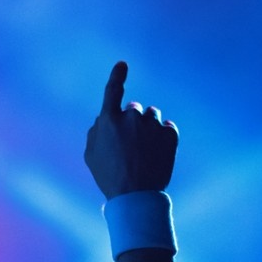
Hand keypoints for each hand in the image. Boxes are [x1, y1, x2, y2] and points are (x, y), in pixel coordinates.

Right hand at [84, 61, 178, 199]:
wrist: (136, 196)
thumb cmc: (109, 176)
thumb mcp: (91, 156)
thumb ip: (95, 131)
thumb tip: (104, 118)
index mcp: (109, 121)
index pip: (113, 91)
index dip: (117, 76)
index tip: (122, 65)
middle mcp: (132, 118)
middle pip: (134, 108)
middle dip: (132, 119)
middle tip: (131, 142)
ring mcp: (152, 125)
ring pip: (152, 116)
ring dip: (148, 127)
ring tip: (144, 151)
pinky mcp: (170, 134)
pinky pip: (167, 127)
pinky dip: (162, 137)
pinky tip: (156, 153)